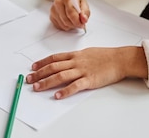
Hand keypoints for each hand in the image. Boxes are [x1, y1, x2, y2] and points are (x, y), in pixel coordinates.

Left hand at [26, 46, 146, 98]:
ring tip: (37, 87)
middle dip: (39, 74)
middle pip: (53, 67)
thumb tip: (66, 61)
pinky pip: (75, 86)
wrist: (119, 59)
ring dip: (47, 82)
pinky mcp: (90, 80)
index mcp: (75, 54)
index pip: (54, 58)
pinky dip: (65, 91)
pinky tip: (57, 96)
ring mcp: (82, 70)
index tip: (33, 67)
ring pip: (60, 76)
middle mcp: (76, 61)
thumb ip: (76, 57)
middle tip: (29, 79)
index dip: (42, 62)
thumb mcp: (88, 52)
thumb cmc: (105, 56)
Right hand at [50, 0, 89, 30]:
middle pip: (66, 20)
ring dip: (71, 26)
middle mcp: (58, 3)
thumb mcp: (84, 3)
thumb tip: (84, 20)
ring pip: (63, 25)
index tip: (82, 24)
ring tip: (74, 20)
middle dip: (74, 25)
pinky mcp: (51, 16)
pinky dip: (66, 26)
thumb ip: (85, 12)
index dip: (77, 21)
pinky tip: (68, 20)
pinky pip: (60, 27)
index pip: (70, 13)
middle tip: (80, 23)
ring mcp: (53, 10)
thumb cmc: (76, 1)